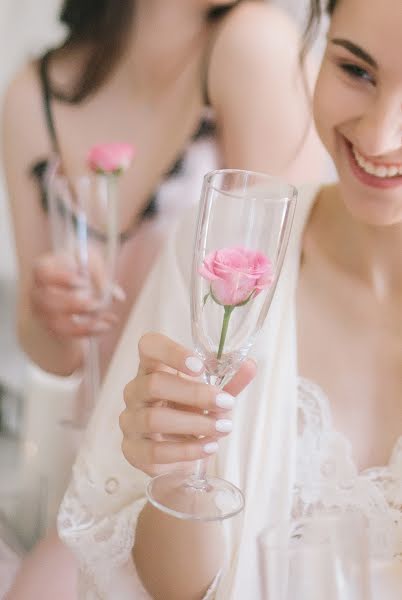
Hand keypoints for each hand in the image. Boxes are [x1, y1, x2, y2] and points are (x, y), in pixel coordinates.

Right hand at [30, 252, 122, 338]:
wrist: (79, 277)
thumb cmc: (83, 264)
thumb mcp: (92, 259)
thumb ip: (102, 274)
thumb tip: (117, 296)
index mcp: (44, 269)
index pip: (43, 272)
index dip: (62, 277)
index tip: (83, 280)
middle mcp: (39, 291)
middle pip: (47, 301)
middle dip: (75, 304)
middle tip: (97, 304)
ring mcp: (44, 312)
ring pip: (56, 323)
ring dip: (83, 324)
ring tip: (105, 321)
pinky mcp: (55, 326)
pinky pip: (68, 334)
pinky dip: (89, 331)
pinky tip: (106, 325)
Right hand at [120, 332, 256, 476]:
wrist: (177, 451)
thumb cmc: (190, 412)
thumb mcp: (211, 394)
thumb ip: (229, 380)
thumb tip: (250, 365)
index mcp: (152, 367)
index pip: (149, 346)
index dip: (171, 351)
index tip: (200, 366)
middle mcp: (135, 390)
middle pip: (154, 384)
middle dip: (195, 394)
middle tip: (225, 404)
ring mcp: (130, 420)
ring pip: (154, 419)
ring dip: (195, 425)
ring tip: (222, 428)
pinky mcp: (132, 450)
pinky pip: (155, 452)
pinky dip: (187, 451)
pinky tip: (208, 447)